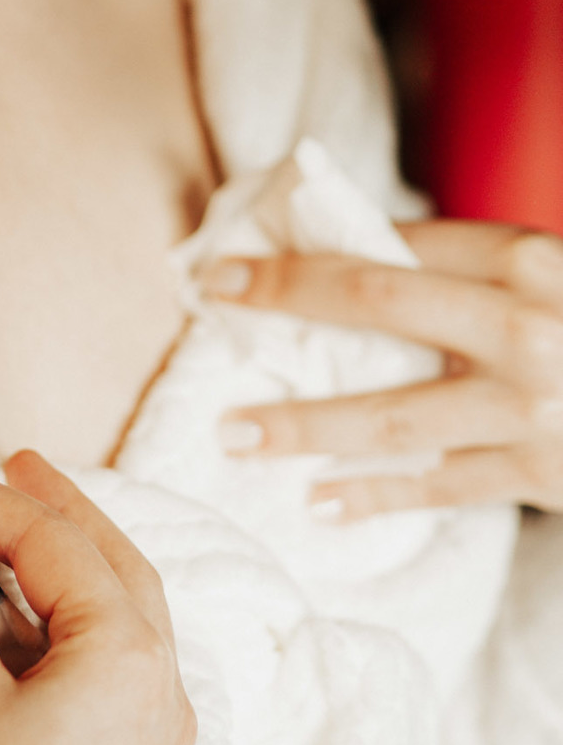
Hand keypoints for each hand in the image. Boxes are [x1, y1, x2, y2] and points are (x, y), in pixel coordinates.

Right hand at [0, 443, 194, 744]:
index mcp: (128, 654)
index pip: (49, 541)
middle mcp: (165, 685)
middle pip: (112, 560)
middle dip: (55, 506)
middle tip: (8, 460)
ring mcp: (163, 731)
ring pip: (128, 609)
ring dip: (73, 558)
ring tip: (21, 523)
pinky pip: (126, 660)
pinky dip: (84, 615)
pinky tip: (42, 617)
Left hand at [208, 220, 562, 517]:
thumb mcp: (548, 275)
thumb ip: (470, 268)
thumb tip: (353, 254)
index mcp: (525, 259)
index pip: (396, 244)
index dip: (310, 248)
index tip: (237, 260)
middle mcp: (524, 325)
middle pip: (377, 304)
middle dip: (286, 298)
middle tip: (215, 299)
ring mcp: (530, 405)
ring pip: (392, 415)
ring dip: (305, 424)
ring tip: (237, 431)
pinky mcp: (540, 471)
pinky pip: (439, 486)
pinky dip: (376, 496)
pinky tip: (320, 500)